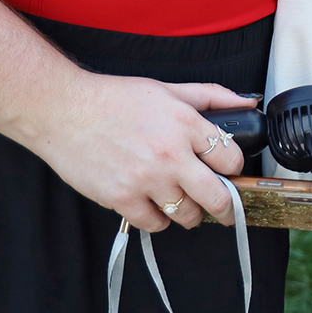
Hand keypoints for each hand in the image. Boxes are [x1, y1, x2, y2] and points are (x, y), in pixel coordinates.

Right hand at [28, 73, 254, 231]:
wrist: (64, 111)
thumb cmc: (115, 99)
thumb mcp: (168, 89)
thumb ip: (211, 96)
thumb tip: (247, 102)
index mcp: (186, 124)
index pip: (231, 158)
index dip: (233, 167)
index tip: (228, 172)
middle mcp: (170, 154)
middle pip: (217, 196)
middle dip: (226, 206)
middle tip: (225, 209)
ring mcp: (146, 180)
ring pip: (187, 215)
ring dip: (190, 213)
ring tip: (184, 203)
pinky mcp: (122, 199)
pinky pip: (155, 223)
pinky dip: (158, 218)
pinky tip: (154, 204)